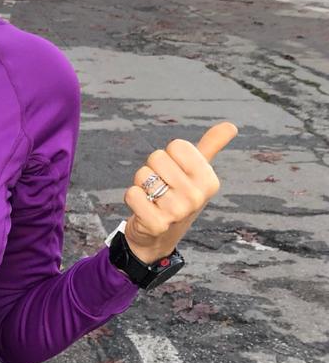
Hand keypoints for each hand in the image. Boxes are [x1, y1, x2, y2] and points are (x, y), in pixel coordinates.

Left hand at [122, 121, 237, 264]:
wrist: (159, 237)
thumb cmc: (178, 197)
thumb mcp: (196, 173)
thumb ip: (210, 147)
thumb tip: (231, 126)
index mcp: (209, 180)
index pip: (177, 145)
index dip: (170, 157)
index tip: (175, 174)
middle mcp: (197, 196)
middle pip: (157, 157)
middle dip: (153, 170)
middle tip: (161, 188)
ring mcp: (177, 211)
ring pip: (143, 174)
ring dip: (142, 185)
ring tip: (153, 199)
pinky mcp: (156, 223)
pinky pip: (132, 193)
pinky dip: (132, 198)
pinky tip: (144, 209)